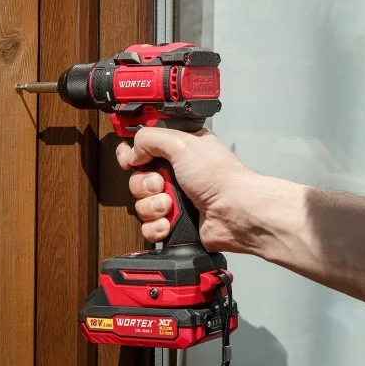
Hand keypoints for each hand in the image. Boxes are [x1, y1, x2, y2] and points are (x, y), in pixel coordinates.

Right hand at [115, 127, 254, 251]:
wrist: (234, 213)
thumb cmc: (220, 178)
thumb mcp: (182, 143)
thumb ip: (150, 138)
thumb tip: (132, 150)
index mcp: (179, 150)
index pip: (144, 148)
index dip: (132, 154)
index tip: (130, 160)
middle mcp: (176, 174)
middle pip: (138, 179)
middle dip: (145, 184)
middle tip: (160, 184)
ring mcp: (175, 199)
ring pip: (141, 204)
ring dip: (152, 206)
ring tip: (169, 205)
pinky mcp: (175, 223)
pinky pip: (149, 227)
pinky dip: (157, 226)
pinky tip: (169, 222)